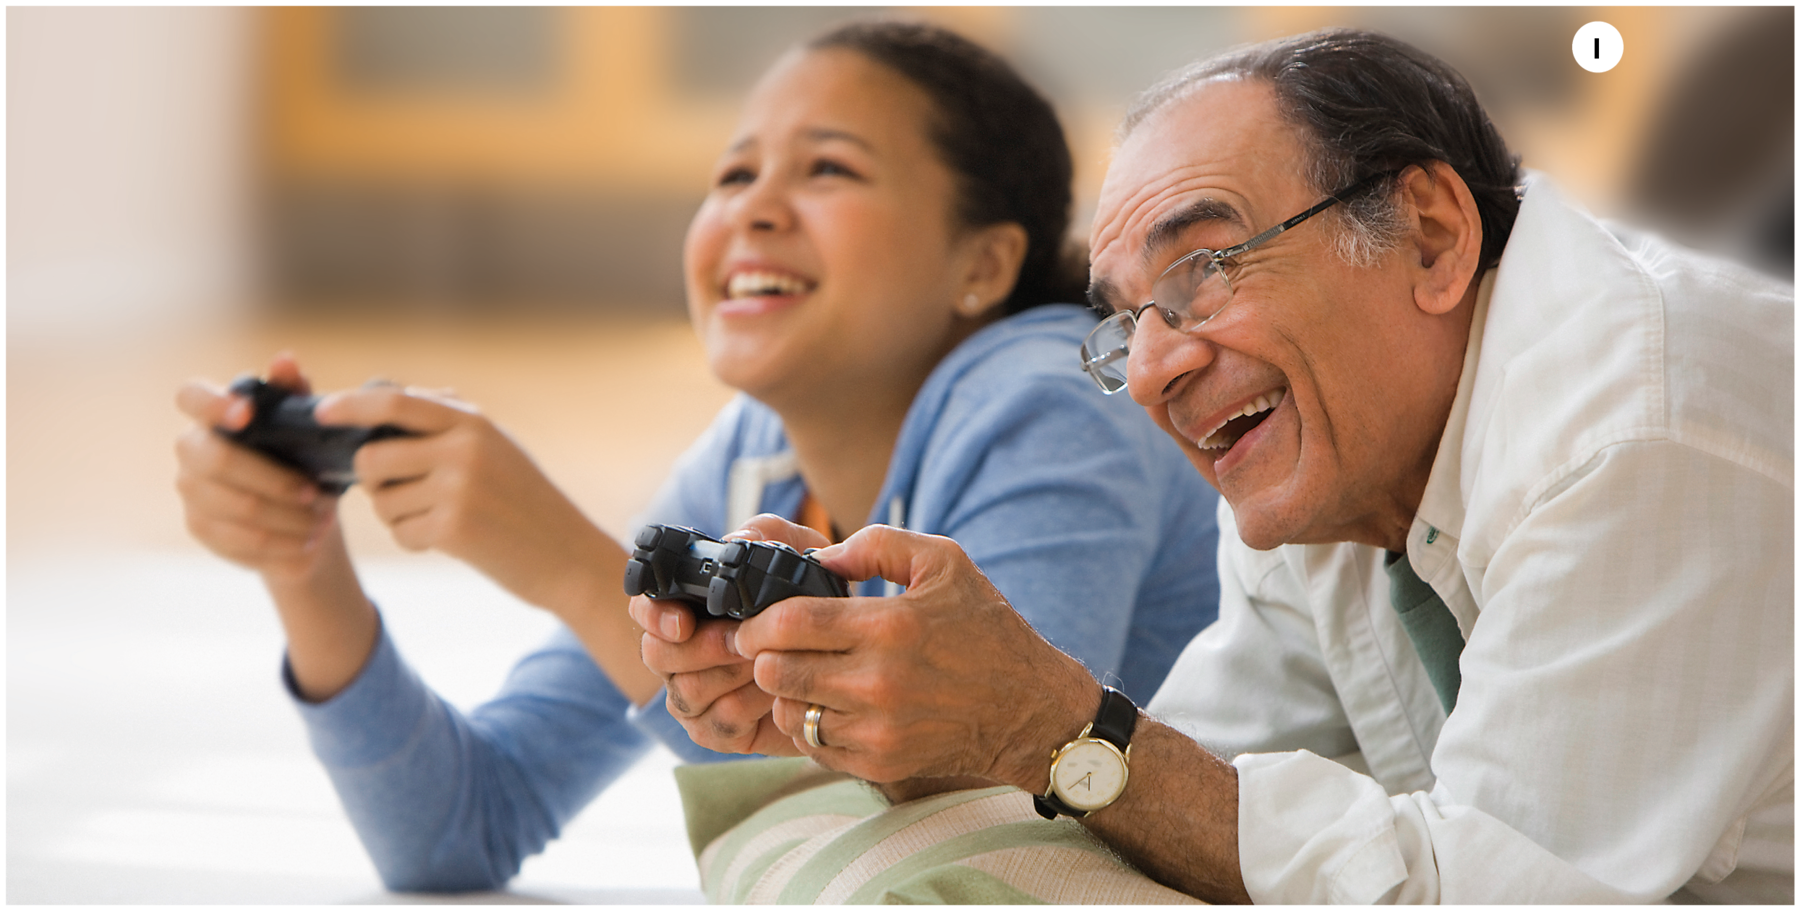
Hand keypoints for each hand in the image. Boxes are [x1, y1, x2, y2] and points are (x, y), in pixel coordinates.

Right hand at [175, 353, 339, 583]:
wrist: (303, 517)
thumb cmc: (301, 459)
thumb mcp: (306, 425)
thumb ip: (294, 392)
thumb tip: (285, 360)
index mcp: (213, 414)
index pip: (189, 396)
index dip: (211, 404)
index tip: (246, 415)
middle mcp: (191, 449)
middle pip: (218, 461)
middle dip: (277, 481)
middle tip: (318, 494)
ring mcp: (191, 491)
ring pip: (239, 507)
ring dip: (290, 518)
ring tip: (324, 521)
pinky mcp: (201, 528)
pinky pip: (242, 541)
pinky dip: (284, 543)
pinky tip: (308, 542)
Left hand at [313, 385, 607, 611]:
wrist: (569, 557)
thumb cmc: (527, 503)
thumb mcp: (498, 448)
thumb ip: (448, 423)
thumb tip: (382, 399)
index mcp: (473, 423)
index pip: (394, 402)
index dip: (349, 406)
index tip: (321, 412)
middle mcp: (464, 449)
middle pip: (372, 457)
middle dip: (372, 481)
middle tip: (399, 493)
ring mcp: (459, 489)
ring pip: (382, 501)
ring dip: (397, 516)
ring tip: (438, 519)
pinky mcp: (454, 529)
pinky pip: (401, 533)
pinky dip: (415, 540)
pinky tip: (449, 540)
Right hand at [630, 515, 830, 755]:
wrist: (845, 654)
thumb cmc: (810, 597)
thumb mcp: (798, 550)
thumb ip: (768, 532)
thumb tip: (737, 539)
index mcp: (685, 608)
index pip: (643, 609)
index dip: (654, 615)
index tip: (682, 621)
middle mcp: (679, 654)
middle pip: (657, 655)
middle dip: (700, 648)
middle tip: (741, 640)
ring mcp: (695, 696)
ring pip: (686, 693)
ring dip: (729, 675)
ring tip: (766, 660)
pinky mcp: (718, 732)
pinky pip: (717, 725)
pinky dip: (746, 707)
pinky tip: (773, 692)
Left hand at [734, 525, 1098, 787]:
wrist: (1029, 708)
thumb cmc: (986, 629)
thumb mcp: (944, 562)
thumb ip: (877, 546)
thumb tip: (819, 557)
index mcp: (890, 626)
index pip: (789, 624)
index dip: (757, 622)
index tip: (752, 622)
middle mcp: (879, 682)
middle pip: (777, 672)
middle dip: (765, 656)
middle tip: (773, 648)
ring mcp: (878, 729)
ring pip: (790, 713)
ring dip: (787, 694)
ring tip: (806, 677)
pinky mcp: (880, 763)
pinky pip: (816, 746)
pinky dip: (813, 725)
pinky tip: (833, 705)